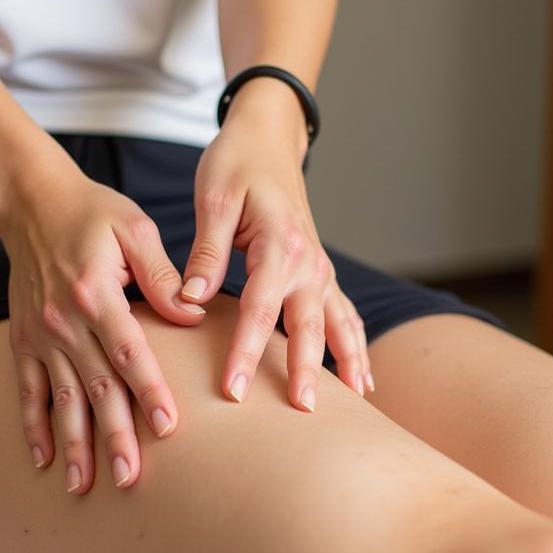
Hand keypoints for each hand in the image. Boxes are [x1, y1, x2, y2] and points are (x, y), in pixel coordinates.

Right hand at [0, 160, 206, 493]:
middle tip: (131, 479)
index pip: (127, 352)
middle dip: (114, 437)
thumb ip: (162, 276)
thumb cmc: (93, 213)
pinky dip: (34, 426)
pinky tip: (43, 460)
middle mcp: (65, 321)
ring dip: (74, 445)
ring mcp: (40, 335)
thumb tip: (193, 312)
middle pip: (96, 388)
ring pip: (62, 399)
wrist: (31, 202)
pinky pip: (28, 390)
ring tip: (85, 486)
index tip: (167, 427)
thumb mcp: (135, 230)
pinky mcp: (24, 340)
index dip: (148, 390)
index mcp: (96, 294)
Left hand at [178, 111, 372, 411]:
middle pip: (309, 326)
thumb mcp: (213, 199)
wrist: (267, 138)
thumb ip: (205, 253)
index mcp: (279, 244)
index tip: (232, 391)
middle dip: (305, 371)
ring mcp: (321, 268)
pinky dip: (356, 346)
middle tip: (302, 414)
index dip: (245, 352)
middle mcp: (309, 260)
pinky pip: (346, 315)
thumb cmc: (235, 164)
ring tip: (355, 406)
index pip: (260, 310)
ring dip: (347, 364)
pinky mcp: (321, 272)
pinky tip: (362, 381)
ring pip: (340, 324)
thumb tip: (190, 302)